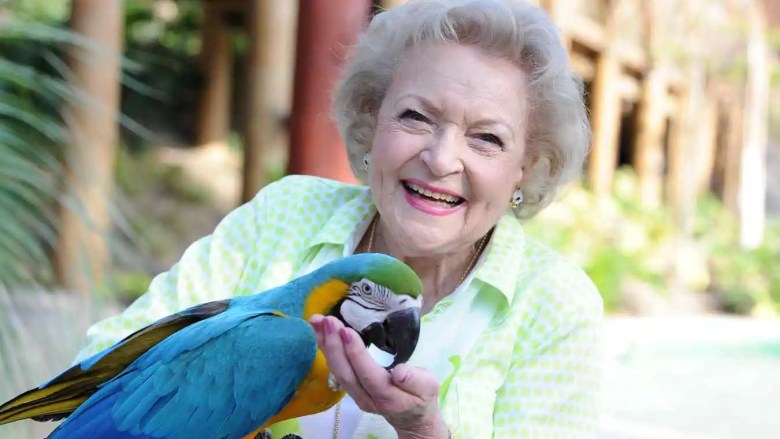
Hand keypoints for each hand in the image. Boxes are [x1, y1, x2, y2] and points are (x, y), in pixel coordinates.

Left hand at [310, 315, 449, 438]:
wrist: (412, 418)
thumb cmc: (422, 397)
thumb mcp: (429, 387)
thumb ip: (416, 380)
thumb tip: (400, 372)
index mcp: (388, 397)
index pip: (368, 375)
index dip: (355, 354)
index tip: (345, 330)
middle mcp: (366, 398)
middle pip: (345, 373)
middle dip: (333, 346)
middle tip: (327, 320)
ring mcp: (355, 394)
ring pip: (336, 370)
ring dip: (325, 345)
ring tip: (316, 321)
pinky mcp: (350, 387)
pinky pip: (335, 368)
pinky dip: (325, 349)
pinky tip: (319, 332)